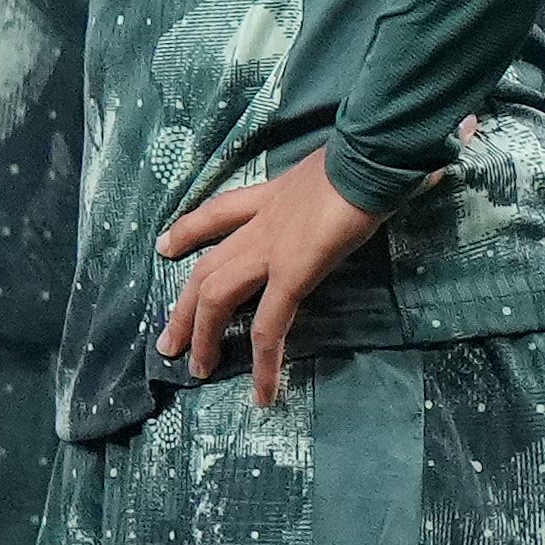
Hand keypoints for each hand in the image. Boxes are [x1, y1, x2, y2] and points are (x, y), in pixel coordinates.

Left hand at [154, 147, 394, 406]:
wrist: (377, 150)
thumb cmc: (375, 152)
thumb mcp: (345, 165)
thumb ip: (344, 182)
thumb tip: (380, 184)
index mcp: (274, 195)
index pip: (220, 212)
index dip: (188, 231)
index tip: (164, 246)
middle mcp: (263, 222)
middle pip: (206, 267)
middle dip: (182, 307)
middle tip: (167, 342)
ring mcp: (272, 249)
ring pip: (217, 296)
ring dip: (203, 335)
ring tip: (196, 369)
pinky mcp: (292, 272)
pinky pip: (271, 326)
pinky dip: (265, 363)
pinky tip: (264, 394)